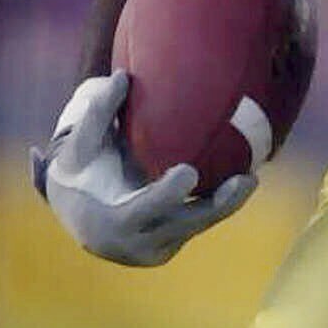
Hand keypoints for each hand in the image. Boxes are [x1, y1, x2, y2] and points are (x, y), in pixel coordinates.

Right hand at [30, 73, 255, 266]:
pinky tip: (238, 183)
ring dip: (226, 205)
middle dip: (218, 205)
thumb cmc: (78, 172)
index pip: (143, 210)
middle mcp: (137, 245)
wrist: (76, 214)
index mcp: (111, 223)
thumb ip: (97, 114)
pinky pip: (197, 225)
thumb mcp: (78, 145)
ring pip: (197, 227)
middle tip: (247, 179)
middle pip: (185, 225)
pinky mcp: (170, 247)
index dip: (166, 195)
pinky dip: (216, 206)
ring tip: (251, 178)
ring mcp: (157, 250)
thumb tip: (121, 76)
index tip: (189, 171)